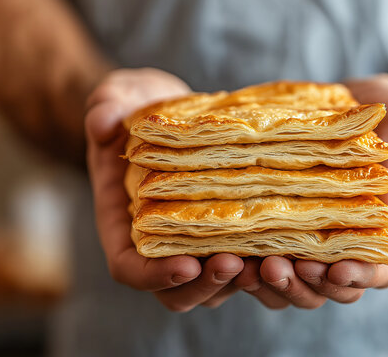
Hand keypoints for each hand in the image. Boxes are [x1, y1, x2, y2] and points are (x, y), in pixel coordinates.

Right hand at [85, 68, 244, 311]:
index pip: (129, 267)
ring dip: (239, 280)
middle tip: (235, 262)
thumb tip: (102, 123)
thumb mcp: (116, 98)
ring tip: (267, 259)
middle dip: (206, 284)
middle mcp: (158, 241)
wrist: (165, 111)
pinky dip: (260, 262)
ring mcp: (192, 240)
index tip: (186, 264)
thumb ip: (105, 107)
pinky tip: (285, 244)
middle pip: (177, 290)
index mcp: (122, 223)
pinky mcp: (223, 231)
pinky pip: (241, 261)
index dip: (154, 275)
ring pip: (213, 286)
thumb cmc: (136, 108)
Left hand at [232, 74, 387, 308]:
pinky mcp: (283, 231)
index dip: (359, 277)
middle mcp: (348, 243)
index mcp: (384, 229)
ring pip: (296, 284)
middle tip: (279, 267)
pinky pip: (266, 265)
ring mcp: (313, 241)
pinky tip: (232, 254)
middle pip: (331, 287)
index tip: (337, 269)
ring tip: (253, 266)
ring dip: (274, 284)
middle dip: (306, 284)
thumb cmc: (385, 118)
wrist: (351, 111)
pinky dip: (250, 270)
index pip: (378, 270)